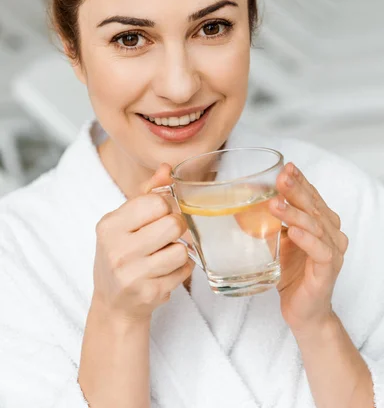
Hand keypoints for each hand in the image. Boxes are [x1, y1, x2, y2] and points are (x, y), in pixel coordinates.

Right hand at [91, 164, 194, 323]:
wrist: (114, 303)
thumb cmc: (122, 254)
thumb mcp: (125, 222)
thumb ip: (147, 193)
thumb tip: (167, 169)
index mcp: (110, 225)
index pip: (156, 202)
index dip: (166, 207)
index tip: (160, 215)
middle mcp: (117, 249)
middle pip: (173, 224)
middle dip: (177, 228)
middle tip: (167, 235)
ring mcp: (132, 274)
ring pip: (181, 249)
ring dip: (179, 251)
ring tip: (165, 255)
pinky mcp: (149, 293)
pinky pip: (185, 270)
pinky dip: (181, 269)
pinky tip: (166, 271)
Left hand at [269, 163, 348, 337]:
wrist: (304, 312)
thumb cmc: (293, 274)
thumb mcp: (279, 242)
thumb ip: (274, 221)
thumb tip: (248, 201)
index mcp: (322, 223)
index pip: (312, 196)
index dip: (300, 181)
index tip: (286, 167)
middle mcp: (332, 234)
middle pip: (313, 206)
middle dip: (296, 190)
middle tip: (281, 177)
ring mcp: (333, 252)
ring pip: (315, 225)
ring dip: (295, 213)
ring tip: (275, 204)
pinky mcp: (328, 270)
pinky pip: (320, 251)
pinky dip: (306, 239)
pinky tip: (292, 231)